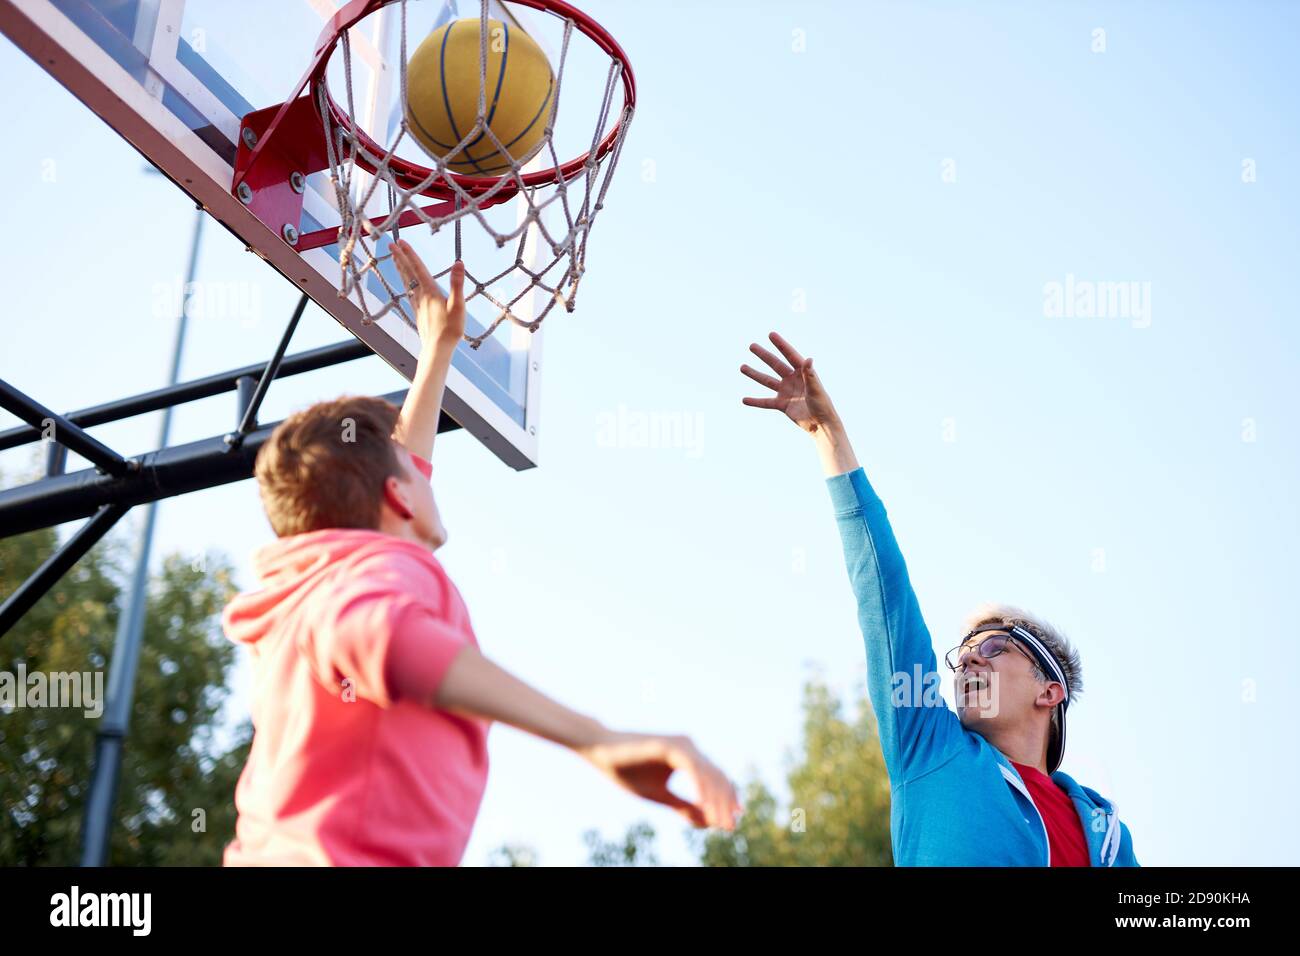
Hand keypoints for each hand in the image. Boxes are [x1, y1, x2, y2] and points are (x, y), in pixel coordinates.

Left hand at [390, 239, 464, 348]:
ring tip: (394, 258)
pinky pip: (409, 291)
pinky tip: (405, 282)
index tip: (400, 241)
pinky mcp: (418, 311)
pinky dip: (405, 282)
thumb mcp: (458, 305)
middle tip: (391, 244)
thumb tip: (459, 263)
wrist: (437, 349)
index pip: (418, 268)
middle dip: (400, 257)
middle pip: (408, 272)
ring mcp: (417, 304)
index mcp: (430, 292)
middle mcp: (420, 296)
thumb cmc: (450, 329)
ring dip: (400, 268)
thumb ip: (457, 284)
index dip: (409, 254)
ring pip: (406, 282)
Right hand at [579, 732, 740, 829]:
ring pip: (707, 773)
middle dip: (725, 804)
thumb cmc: (628, 772)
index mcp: (690, 758)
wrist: (601, 753)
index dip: (726, 802)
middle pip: (717, 777)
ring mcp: (681, 744)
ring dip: (715, 799)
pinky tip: (703, 804)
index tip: (731, 825)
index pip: (716, 780)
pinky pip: (691, 767)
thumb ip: (684, 807)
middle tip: (730, 828)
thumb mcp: (660, 796)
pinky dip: (699, 786)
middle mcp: (690, 748)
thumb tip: (709, 823)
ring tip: (719, 821)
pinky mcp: (670, 745)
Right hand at [741, 331, 839, 434]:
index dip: (780, 345)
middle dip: (763, 355)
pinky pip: (765, 402)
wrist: (821, 425)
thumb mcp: (816, 389)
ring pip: (767, 381)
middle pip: (775, 365)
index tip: (770, 334)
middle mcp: (793, 379)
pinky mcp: (782, 405)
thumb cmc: (822, 405)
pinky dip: (755, 401)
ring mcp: (786, 391)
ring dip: (755, 374)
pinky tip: (744, 399)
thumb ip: (810, 375)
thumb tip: (808, 359)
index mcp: (803, 372)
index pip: (790, 355)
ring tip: (742, 367)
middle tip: (752, 346)